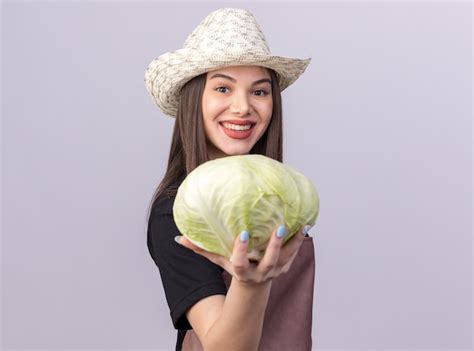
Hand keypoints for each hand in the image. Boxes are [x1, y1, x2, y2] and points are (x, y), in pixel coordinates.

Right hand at [175, 224, 309, 285]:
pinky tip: (304, 225)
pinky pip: (293, 254)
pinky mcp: (284, 266)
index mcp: (242, 271)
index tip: (244, 234)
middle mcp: (260, 273)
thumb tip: (179, 238)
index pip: (240, 263)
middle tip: (278, 229)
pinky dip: (299, 241)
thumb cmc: (234, 267)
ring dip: (293, 242)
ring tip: (300, 225)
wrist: (254, 287)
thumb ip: (201, 249)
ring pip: (286, 258)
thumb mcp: (218, 260)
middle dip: (273, 247)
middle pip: (268, 262)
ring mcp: (274, 271)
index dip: (241, 250)